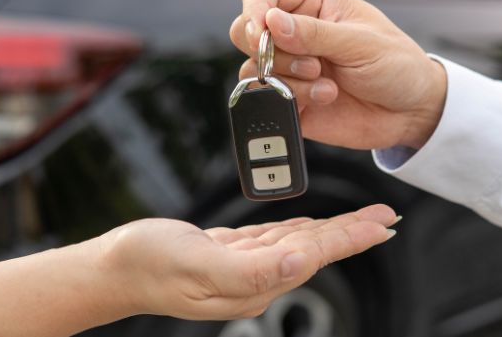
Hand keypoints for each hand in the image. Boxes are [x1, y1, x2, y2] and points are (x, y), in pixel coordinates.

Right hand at [94, 204, 396, 319]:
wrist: (115, 268)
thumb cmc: (149, 266)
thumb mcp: (198, 264)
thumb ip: (250, 269)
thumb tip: (300, 264)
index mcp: (254, 284)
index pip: (314, 257)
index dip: (350, 238)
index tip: (382, 226)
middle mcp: (255, 279)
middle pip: (315, 250)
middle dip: (353, 233)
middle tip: (387, 218)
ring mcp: (244, 268)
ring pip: (299, 243)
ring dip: (332, 229)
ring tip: (362, 221)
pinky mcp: (230, 254)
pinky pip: (275, 239)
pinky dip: (299, 228)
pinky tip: (313, 225)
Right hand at [229, 0, 446, 149]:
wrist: (411, 111)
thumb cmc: (396, 64)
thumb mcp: (361, 43)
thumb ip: (314, 33)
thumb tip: (270, 22)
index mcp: (311, 0)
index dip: (254, 8)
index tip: (263, 29)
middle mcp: (293, 30)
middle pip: (244, 30)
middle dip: (269, 50)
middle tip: (308, 62)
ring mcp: (289, 66)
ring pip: (252, 67)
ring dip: (288, 78)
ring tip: (325, 82)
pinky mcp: (288, 97)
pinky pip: (266, 98)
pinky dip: (293, 99)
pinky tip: (326, 96)